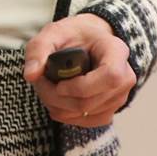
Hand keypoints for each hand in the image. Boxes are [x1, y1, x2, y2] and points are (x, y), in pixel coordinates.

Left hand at [22, 13, 132, 127]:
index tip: (59, 83)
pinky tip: (57, 100)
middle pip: (92, 101)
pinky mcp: (111, 109)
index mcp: (116, 51)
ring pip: (88, 114)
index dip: (81, 86)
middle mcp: (125, 76)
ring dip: (59, 107)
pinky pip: (88, 122)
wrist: (89, 42)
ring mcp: (120, 96)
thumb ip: (39, 50)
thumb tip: (31, 75)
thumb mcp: (54, 33)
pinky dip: (66, 115)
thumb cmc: (74, 35)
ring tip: (47, 88)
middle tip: (41, 84)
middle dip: (59, 99)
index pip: (110, 76)